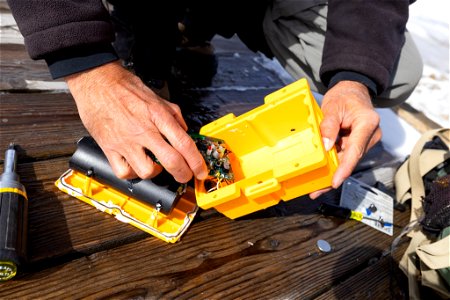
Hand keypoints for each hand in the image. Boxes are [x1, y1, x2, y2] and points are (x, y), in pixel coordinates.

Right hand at [65, 61, 207, 182]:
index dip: (196, 162)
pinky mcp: (109, 148)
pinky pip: (123, 171)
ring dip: (156, 173)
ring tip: (156, 166)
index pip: (184, 143)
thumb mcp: (157, 97)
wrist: (97, 82)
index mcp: (158, 116)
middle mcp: (144, 130)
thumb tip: (185, 132)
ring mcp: (126, 141)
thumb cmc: (125, 87)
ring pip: (147, 171)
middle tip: (185, 176)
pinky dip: (132, 173)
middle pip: (171, 161)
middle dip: (183, 174)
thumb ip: (174, 115)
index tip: (201, 171)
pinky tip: (135, 165)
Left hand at [309, 81, 381, 198]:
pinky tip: (323, 174)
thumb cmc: (345, 96)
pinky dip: (335, 164)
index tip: (335, 181)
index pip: (355, 150)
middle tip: (317, 190)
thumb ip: (329, 126)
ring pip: (348, 160)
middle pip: (351, 159)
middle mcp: (371, 134)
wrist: (354, 90)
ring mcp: (366, 140)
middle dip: (335, 176)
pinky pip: (346, 156)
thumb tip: (325, 146)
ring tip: (317, 187)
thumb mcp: (333, 107)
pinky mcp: (359, 143)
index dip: (344, 168)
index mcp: (367, 123)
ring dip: (334, 172)